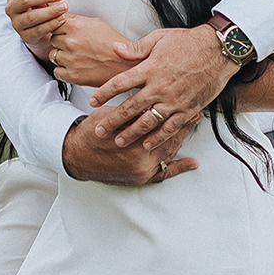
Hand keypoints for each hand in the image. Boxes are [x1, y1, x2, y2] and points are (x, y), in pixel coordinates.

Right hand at [5, 0, 66, 59]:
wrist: (41, 29)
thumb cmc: (39, 7)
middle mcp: (11, 9)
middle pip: (24, 0)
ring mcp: (17, 24)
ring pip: (32, 16)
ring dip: (50, 11)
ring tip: (64, 6)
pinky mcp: (26, 36)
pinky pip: (39, 30)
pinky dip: (51, 24)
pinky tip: (61, 18)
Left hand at [45, 15, 129, 88]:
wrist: (126, 63)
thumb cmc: (113, 43)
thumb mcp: (95, 23)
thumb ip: (76, 20)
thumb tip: (62, 17)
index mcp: (74, 26)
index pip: (53, 23)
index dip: (59, 27)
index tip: (63, 31)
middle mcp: (70, 42)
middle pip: (52, 39)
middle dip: (61, 41)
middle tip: (74, 44)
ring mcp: (70, 59)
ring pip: (53, 55)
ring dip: (61, 56)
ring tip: (76, 56)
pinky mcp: (72, 75)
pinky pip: (56, 71)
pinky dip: (63, 70)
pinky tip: (74, 66)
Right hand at [62, 111, 199, 185]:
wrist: (76, 156)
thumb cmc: (91, 132)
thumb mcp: (109, 115)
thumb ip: (130, 109)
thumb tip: (150, 99)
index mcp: (131, 136)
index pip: (159, 119)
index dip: (173, 107)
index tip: (185, 97)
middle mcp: (140, 154)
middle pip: (168, 134)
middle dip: (182, 120)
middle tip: (197, 108)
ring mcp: (142, 168)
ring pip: (169, 150)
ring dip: (183, 137)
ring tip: (195, 124)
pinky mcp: (141, 177)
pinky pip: (164, 173)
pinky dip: (179, 168)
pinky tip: (192, 163)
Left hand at [89, 24, 237, 154]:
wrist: (219, 50)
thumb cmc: (189, 42)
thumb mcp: (159, 38)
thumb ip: (136, 48)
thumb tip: (115, 49)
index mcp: (150, 68)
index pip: (119, 83)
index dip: (103, 93)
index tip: (92, 102)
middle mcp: (159, 87)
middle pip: (129, 108)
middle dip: (112, 121)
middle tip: (99, 131)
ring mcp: (174, 100)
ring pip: (148, 122)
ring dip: (131, 133)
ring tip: (118, 142)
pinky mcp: (188, 109)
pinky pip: (170, 128)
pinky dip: (158, 138)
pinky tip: (146, 145)